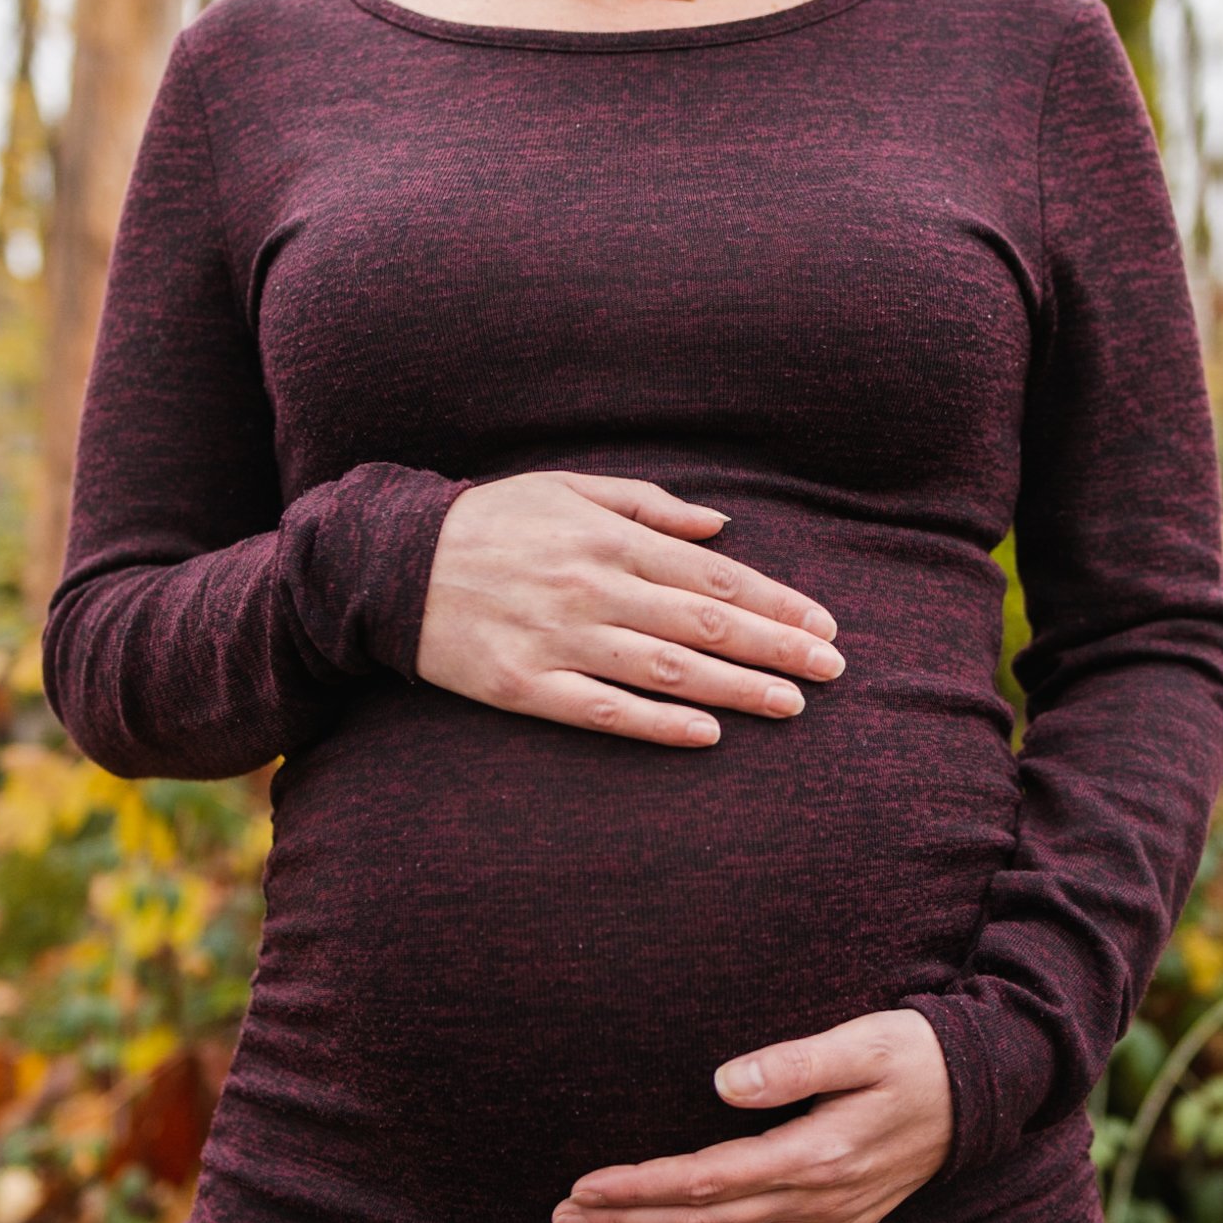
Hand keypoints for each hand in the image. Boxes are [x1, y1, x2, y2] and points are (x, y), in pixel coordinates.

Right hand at [413, 471, 844, 746]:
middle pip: (704, 626)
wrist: (390, 563)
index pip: (714, 577)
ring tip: (791, 705)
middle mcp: (593, 587)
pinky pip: (602, 709)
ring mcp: (559, 639)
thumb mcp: (569, 489)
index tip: (824, 627)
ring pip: (666, 670)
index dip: (776, 604)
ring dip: (736, 690)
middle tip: (832, 672)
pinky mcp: (524, 685)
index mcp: (609, 539)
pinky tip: (707, 734)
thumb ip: (649, 506)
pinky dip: (658, 723)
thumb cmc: (492, 522)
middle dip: (777, 649)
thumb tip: (722, 526)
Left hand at [549, 1009, 953, 1222]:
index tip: (585, 1187)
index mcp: (814, 1153)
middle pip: (706, 1222)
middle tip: (564, 1220)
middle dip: (630, 1222)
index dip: (642, 1186)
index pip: (707, 1179)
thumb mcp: (862, 1043)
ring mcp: (832, 1222)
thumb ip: (793, 1064)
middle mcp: (819, 1200)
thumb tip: (722, 1084)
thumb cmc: (917, 1054)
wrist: (982, 1088)